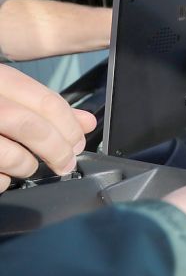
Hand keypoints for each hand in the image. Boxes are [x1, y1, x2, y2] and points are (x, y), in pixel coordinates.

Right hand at [0, 64, 95, 190]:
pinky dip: (2, 181)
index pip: (45, 101)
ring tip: (29, 167)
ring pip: (10, 155)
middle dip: (57, 150)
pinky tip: (2, 175)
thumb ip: (43, 106)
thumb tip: (86, 123)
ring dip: (28, 166)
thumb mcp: (5, 94)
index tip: (79, 142)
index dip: (70, 126)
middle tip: (66, 163)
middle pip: (30, 127)